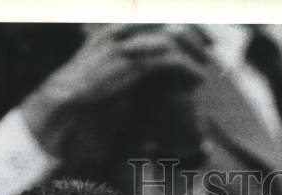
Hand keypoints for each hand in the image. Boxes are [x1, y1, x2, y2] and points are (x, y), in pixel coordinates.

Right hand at [21, 24, 210, 156]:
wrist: (69, 93)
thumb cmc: (86, 80)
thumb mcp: (103, 54)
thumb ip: (123, 48)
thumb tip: (142, 55)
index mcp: (120, 22)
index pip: (158, 13)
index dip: (182, 20)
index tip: (200, 33)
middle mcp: (125, 27)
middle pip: (170, 21)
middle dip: (194, 31)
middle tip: (211, 45)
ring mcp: (131, 44)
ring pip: (174, 40)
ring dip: (194, 52)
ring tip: (207, 65)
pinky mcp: (134, 65)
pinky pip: (169, 62)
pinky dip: (187, 69)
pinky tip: (198, 78)